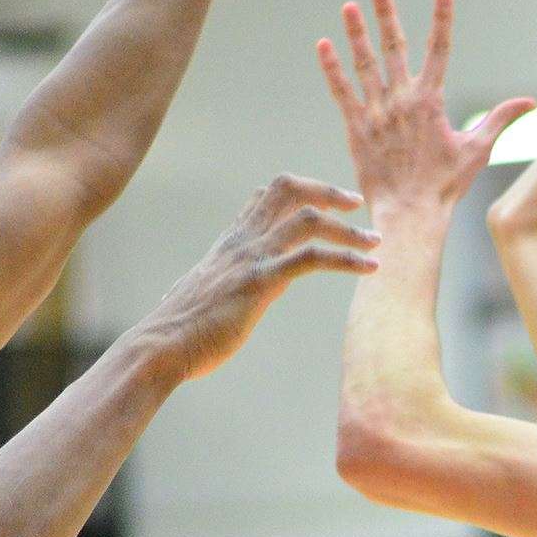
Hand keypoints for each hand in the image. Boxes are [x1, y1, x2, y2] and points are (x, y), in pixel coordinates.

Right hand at [136, 174, 380, 380]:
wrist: (159, 348)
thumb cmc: (180, 331)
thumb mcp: (206, 296)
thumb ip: (225, 284)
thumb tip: (233, 292)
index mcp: (230, 244)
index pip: (266, 196)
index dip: (301, 190)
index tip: (329, 201)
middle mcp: (242, 242)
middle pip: (288, 189)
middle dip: (328, 191)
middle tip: (358, 204)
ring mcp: (252, 258)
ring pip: (308, 219)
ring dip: (349, 229)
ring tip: (376, 241)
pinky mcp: (260, 282)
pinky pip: (312, 258)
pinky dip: (348, 258)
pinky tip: (370, 267)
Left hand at [317, 0, 535, 212]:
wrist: (410, 213)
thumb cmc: (446, 185)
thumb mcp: (478, 149)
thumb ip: (501, 119)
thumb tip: (531, 102)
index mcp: (432, 101)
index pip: (440, 49)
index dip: (442, 18)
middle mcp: (402, 100)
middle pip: (394, 47)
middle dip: (386, 14)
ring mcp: (377, 113)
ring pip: (365, 64)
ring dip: (356, 34)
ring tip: (348, 7)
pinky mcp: (356, 128)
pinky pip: (342, 92)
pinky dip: (332, 68)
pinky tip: (324, 46)